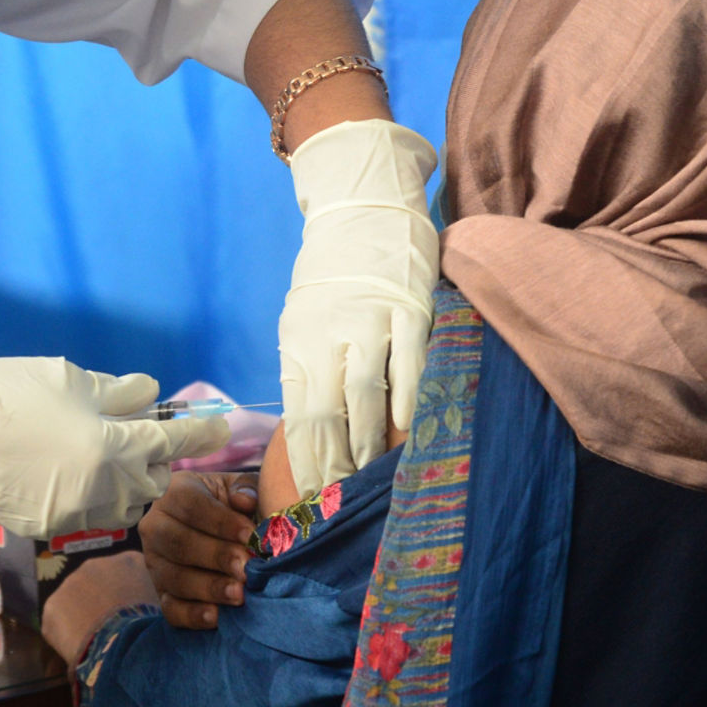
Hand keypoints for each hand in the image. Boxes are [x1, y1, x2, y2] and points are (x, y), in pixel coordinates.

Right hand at [0, 356, 228, 537]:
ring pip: (123, 505)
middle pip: (152, 482)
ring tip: (104, 456)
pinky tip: (64, 471)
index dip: (200, 433)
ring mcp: (73, 513)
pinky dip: (89, 494)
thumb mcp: (70, 379)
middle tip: (139, 435)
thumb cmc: (7, 392)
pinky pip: (86, 513)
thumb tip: (150, 397)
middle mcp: (100, 487)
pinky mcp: (48, 526)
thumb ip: (119, 393)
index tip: (220, 427)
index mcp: (112, 446)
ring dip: (126, 483)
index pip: (172, 442)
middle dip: (154, 460)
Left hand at [41, 550, 159, 662]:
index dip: (132, 598)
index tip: (136, 617)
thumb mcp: (168, 607)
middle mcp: (98, 564)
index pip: (131, 575)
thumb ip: (159, 598)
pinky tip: (84, 650)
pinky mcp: (52, 607)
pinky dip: (69, 636)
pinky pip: (60, 623)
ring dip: (85, 618)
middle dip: (105, 604)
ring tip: (100, 642)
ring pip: (77, 602)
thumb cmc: (155, 629)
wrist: (126, 647)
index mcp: (131, 561)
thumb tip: (161, 607)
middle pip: (100, 584)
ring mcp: (71, 582)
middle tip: (115, 631)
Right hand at [138, 471, 259, 629]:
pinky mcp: (161, 592)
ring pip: (174, 577)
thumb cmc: (234, 505)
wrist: (222, 533)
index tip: (250, 535)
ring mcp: (155, 562)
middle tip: (246, 567)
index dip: (221, 521)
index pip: (191, 505)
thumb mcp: (241, 489)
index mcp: (175, 492)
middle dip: (215, 557)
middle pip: (179, 543)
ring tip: (239, 594)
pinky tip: (217, 617)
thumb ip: (247, 489)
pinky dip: (192, 615)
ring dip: (208, 587)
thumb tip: (244, 501)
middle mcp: (156, 526)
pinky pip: (170, 608)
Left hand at [279, 118, 438, 497]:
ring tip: (373, 477)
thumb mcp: (305, 319)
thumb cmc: (334, 274)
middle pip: (325, 415)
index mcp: (298, 341)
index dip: (305, 463)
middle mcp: (326, 335)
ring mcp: (369, 321)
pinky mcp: (407, 307)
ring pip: (365, 395)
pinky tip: (408, 429)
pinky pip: (409, 362)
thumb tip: (312, 429)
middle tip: (343, 502)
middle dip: (334, 465)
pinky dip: (408, 399)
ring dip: (370, 443)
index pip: (297, 417)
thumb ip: (310, 368)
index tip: (312, 498)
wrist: (361, 205)